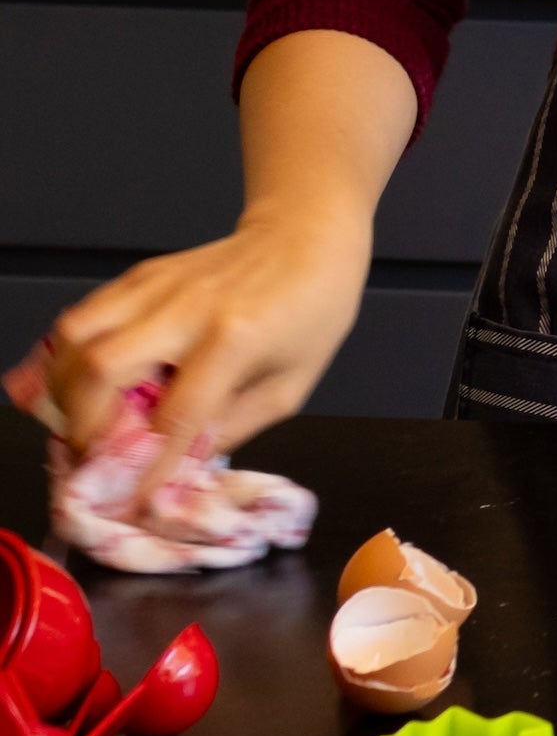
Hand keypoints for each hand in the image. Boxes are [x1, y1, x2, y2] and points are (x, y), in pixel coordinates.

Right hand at [45, 202, 374, 471]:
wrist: (306, 237)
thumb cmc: (312, 311)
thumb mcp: (291, 385)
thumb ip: (231, 427)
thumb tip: (179, 466)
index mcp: (236, 339)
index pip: (176, 414)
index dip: (149, 464)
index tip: (133, 498)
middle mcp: (187, 310)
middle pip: (102, 367)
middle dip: (85, 425)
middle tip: (94, 456)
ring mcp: (156, 287)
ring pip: (75, 336)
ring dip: (65, 389)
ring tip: (82, 421)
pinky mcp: (138, 276)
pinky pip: (82, 316)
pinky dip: (68, 355)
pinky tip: (82, 383)